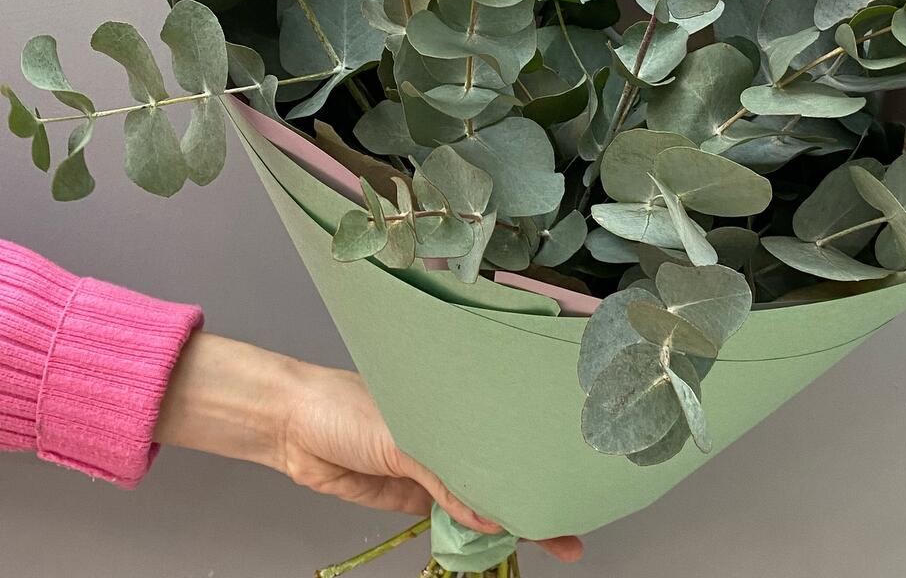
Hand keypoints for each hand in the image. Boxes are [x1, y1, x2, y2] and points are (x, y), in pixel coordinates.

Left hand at [155, 333, 582, 563]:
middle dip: (530, 497)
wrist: (293, 427)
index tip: (568, 480)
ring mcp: (429, 468)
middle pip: (495, 471)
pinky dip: (470, 530)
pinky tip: (495, 539)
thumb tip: (488, 515)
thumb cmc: (345, 407)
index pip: (499, 437)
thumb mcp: (400, 436)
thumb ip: (443, 477)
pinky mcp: (410, 495)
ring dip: (505, 520)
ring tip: (547, 538)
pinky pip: (449, 516)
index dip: (531, 459)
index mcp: (449, 407)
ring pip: (477, 499)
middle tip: (570, 527)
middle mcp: (446, 436)